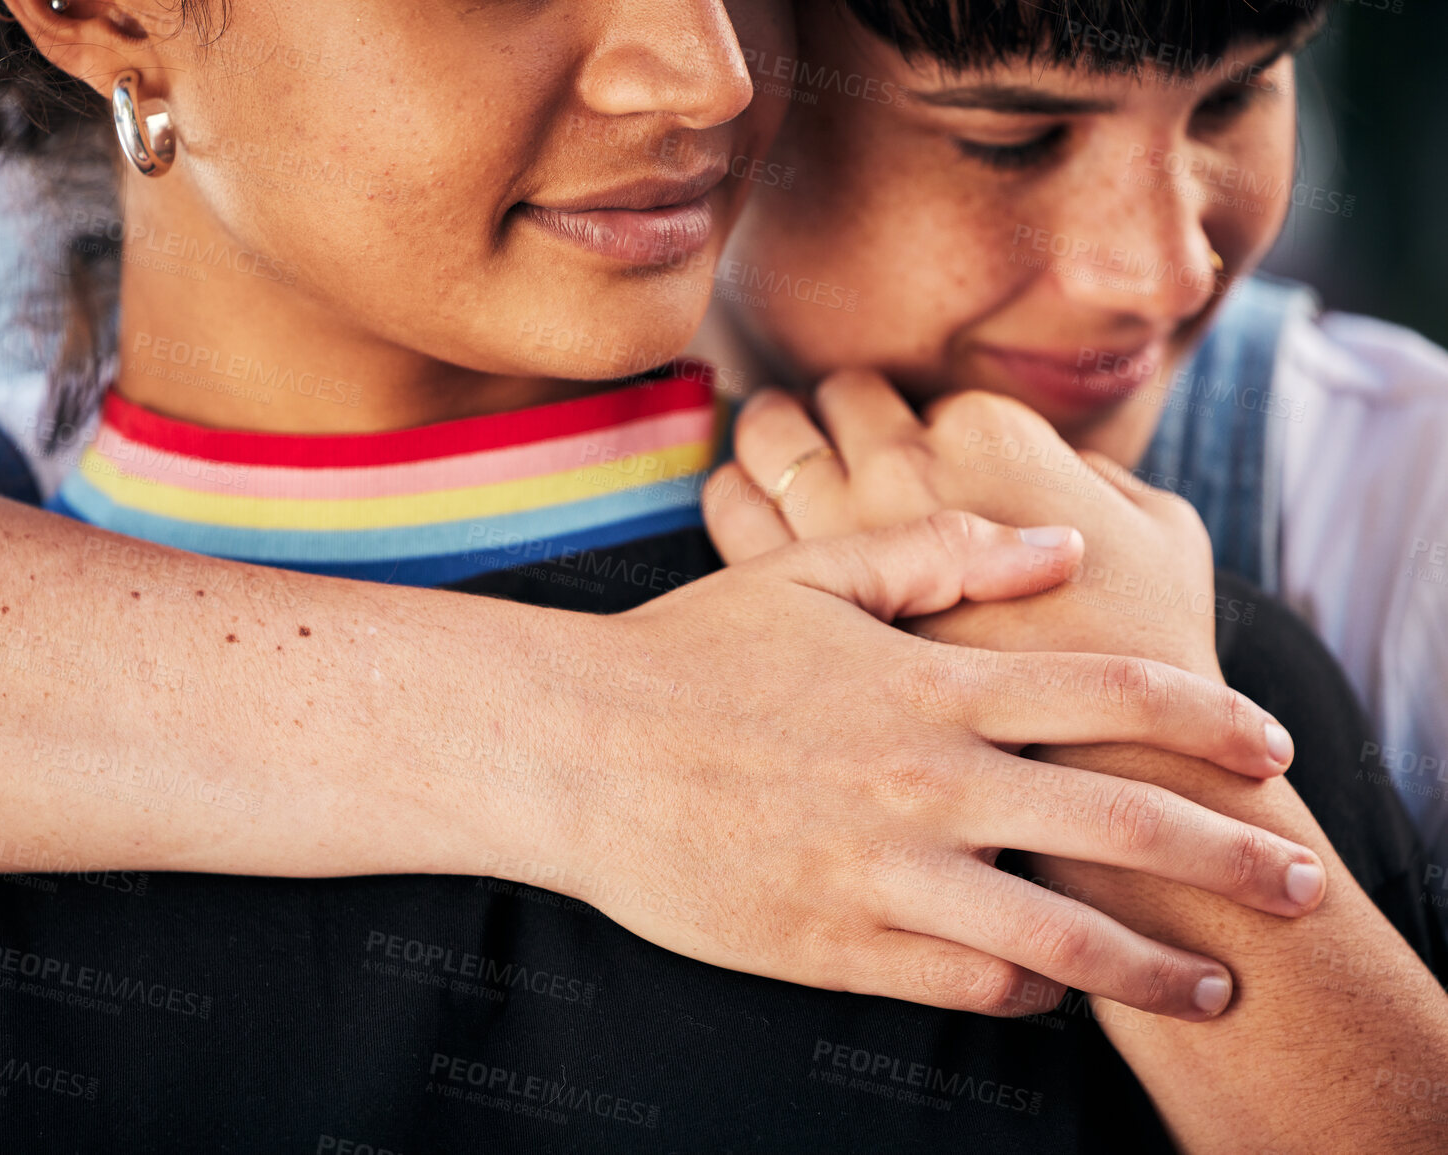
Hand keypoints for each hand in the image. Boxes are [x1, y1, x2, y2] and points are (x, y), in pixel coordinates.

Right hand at [518, 513, 1321, 1021]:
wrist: (573, 751)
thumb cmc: (688, 656)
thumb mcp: (805, 577)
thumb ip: (935, 551)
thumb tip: (1054, 546)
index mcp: (927, 682)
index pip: (1105, 694)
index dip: (1205, 719)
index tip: (1270, 749)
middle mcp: (923, 781)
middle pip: (1116, 823)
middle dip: (1229, 856)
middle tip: (1300, 885)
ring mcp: (882, 872)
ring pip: (1058, 936)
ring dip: (1154, 965)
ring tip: (1215, 985)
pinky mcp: (834, 945)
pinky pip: (962, 986)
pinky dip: (1026, 994)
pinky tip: (1052, 991)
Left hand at [711, 374, 1226, 676]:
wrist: (1095, 775)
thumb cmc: (1141, 656)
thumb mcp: (1162, 535)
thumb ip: (1094, 478)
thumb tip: (1050, 466)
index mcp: (984, 435)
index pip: (920, 394)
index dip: (917, 427)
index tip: (924, 462)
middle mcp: (899, 467)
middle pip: (837, 398)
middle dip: (838, 416)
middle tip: (846, 449)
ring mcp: (837, 527)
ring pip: (771, 435)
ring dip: (778, 440)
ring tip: (792, 471)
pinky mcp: (793, 595)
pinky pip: (733, 507)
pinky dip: (741, 501)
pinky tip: (772, 535)